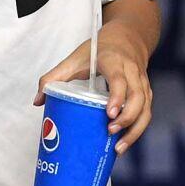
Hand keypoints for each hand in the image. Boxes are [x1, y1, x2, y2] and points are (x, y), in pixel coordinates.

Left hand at [34, 29, 153, 154]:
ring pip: (146, 108)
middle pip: (138, 97)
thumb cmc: (98, 50)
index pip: (119, 80)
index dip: (117, 97)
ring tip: (118, 147)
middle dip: (127, 118)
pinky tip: (125, 142)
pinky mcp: (146, 92)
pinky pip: (147, 112)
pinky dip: (138, 128)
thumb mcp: (74, 59)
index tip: (109, 114)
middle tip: (110, 132)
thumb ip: (53, 77)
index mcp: (114, 61)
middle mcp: (132, 72)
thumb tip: (37, 102)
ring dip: (135, 129)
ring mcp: (143, 83)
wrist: (126, 38)